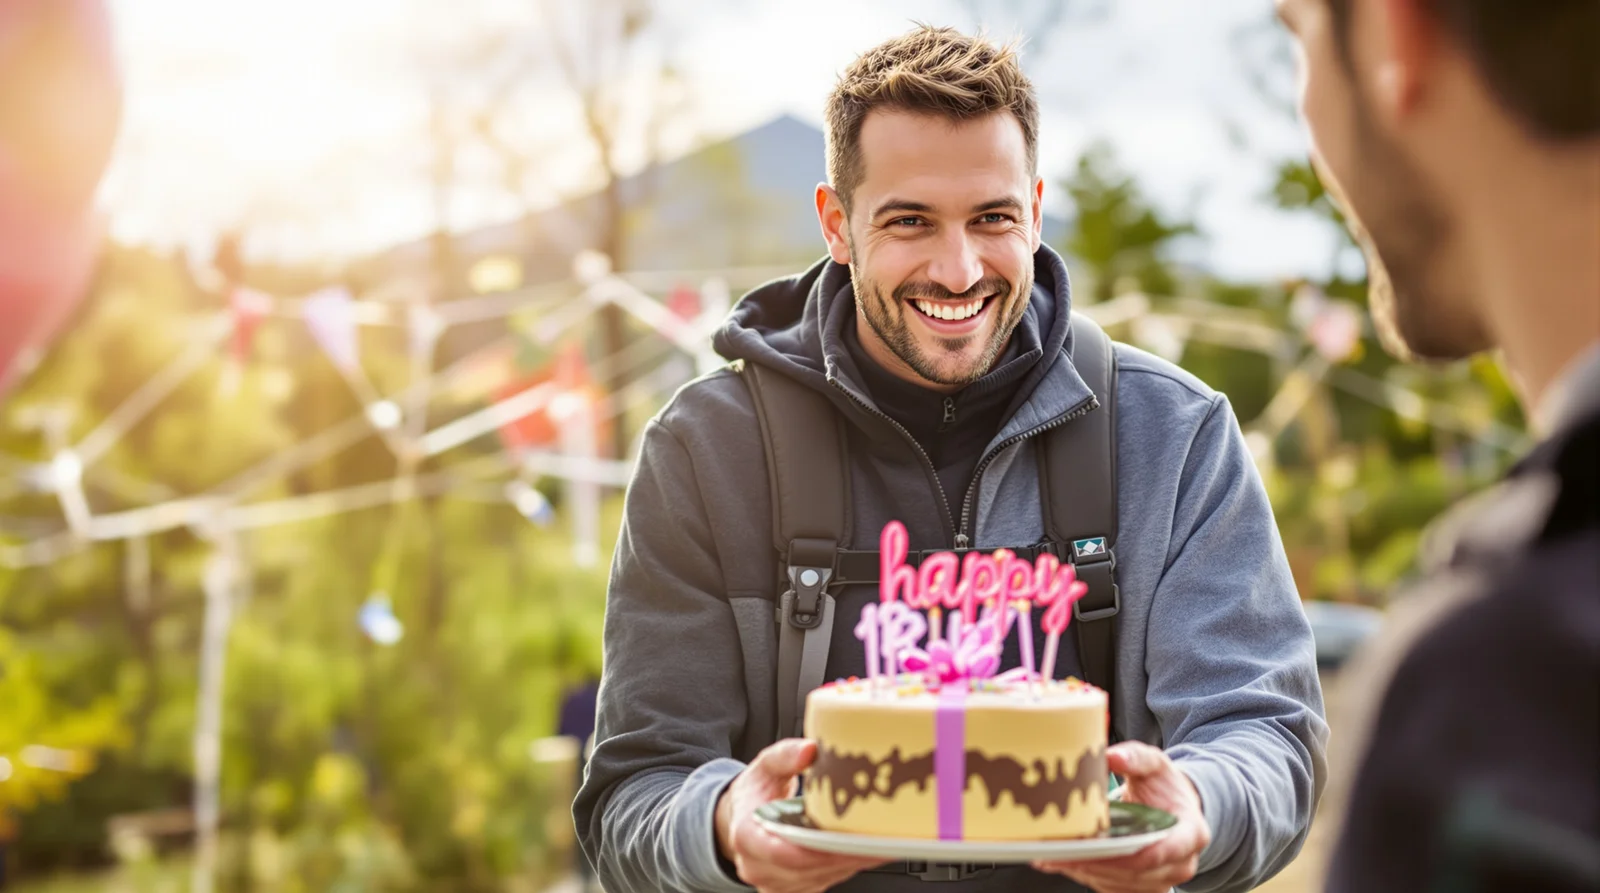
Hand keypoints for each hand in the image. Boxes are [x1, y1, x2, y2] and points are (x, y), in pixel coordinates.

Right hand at [715, 738, 886, 892]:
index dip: (815, 850)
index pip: (781, 851)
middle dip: (844, 855)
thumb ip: (785, 755)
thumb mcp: (765, 766)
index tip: (845, 840)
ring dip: (852, 863)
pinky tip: (869, 851)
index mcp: (746, 836)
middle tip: (879, 839)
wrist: (743, 817)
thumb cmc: (755, 794)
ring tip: (883, 844)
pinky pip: (825, 881)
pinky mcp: (794, 888)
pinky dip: (848, 866)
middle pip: (807, 868)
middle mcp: (758, 866)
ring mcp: (776, 882)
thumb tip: (809, 750)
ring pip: (820, 877)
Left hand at [1032, 741, 1209, 892]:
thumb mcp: (1154, 764)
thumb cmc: (1165, 786)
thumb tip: (1113, 757)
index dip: (1121, 855)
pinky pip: (1112, 888)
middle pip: (1133, 873)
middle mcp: (1181, 863)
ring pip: (1119, 884)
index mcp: (1190, 833)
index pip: (1157, 852)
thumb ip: (1135, 757)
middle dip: (1093, 862)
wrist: (1174, 806)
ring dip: (1085, 871)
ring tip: (1052, 854)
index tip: (1089, 848)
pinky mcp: (1143, 888)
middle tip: (1057, 850)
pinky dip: (1087, 875)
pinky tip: (1063, 860)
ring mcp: (1162, 879)